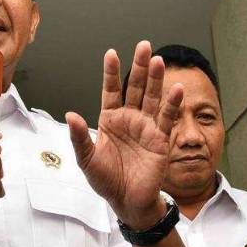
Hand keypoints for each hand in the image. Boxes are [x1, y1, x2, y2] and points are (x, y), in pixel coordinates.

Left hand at [66, 41, 181, 228]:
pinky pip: (167, 118)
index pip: (111, 90)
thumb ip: (79, 137)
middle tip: (144, 46)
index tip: (112, 53)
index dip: (112, 73)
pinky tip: (176, 89)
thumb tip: (70, 115)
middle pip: (135, 87)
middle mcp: (129, 119)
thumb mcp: (86, 159)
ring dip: (156, 79)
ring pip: (152, 97)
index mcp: (110, 120)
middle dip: (139, 66)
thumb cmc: (106, 181)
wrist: (126, 200)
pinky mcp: (160, 139)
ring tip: (157, 60)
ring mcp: (146, 127)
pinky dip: (172, 104)